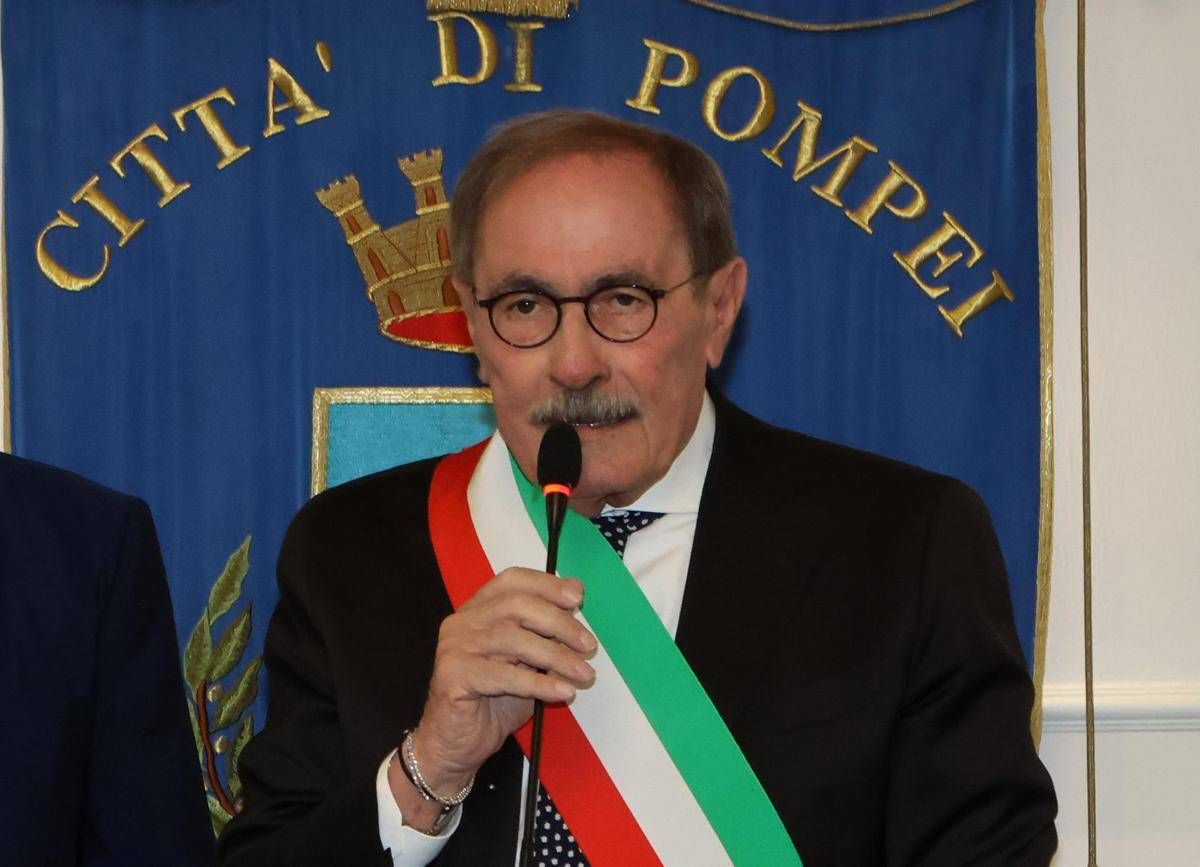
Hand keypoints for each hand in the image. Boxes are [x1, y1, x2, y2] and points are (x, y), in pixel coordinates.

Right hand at [388, 568, 595, 823]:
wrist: (456, 746)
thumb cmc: (494, 702)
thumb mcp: (527, 662)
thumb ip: (544, 634)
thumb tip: (576, 603)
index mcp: (478, 610)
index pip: (512, 581)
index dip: (546, 585)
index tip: (577, 597)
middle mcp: (462, 622)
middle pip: (515, 605)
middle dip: (558, 622)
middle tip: (589, 645)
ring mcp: (454, 647)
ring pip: (512, 640)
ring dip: (556, 656)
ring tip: (584, 675)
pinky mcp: (453, 676)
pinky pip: (504, 675)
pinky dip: (539, 682)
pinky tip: (563, 692)